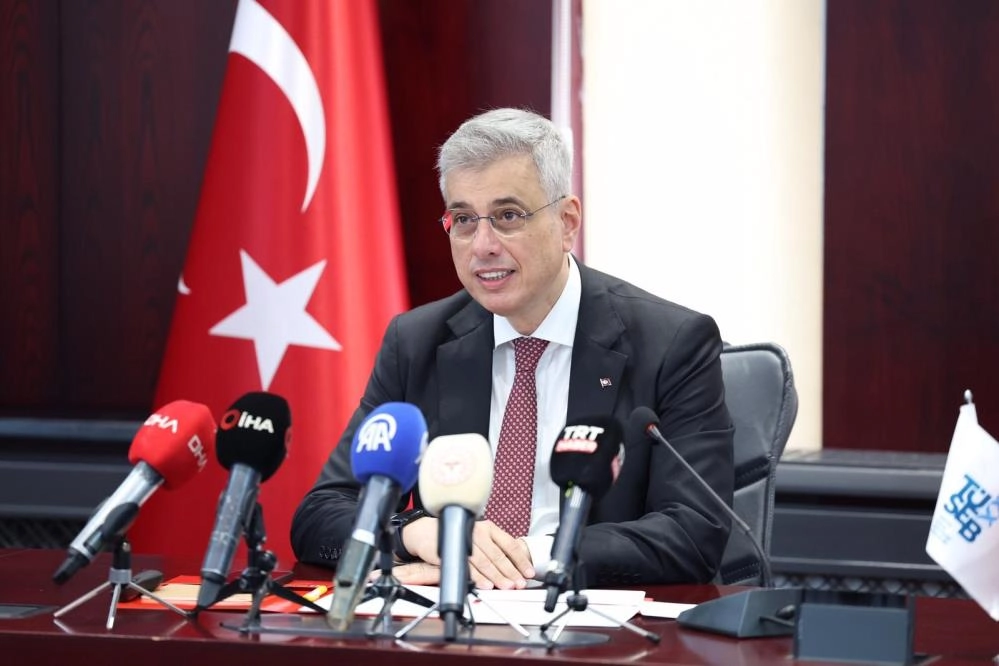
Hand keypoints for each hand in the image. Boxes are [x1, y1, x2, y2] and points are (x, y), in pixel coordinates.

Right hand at [398, 516, 535, 589]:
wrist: (427, 532)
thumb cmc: (457, 536)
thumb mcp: (479, 537)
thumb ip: (495, 549)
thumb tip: (514, 568)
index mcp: (488, 528)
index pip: (509, 544)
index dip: (520, 560)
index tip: (529, 572)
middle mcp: (477, 532)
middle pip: (498, 555)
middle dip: (510, 572)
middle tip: (519, 584)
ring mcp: (464, 540)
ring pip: (484, 561)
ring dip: (497, 576)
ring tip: (507, 586)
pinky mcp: (451, 550)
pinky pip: (466, 566)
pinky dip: (477, 577)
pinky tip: (485, 584)